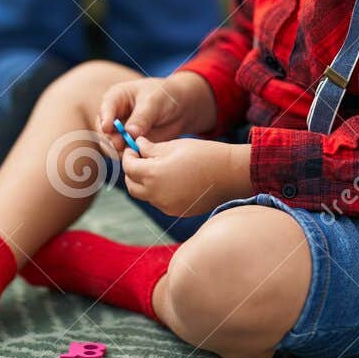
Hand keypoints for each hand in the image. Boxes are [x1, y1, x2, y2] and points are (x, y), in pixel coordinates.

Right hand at [97, 72, 215, 153]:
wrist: (181, 108)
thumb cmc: (165, 96)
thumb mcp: (154, 102)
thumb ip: (142, 117)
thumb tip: (130, 133)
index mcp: (115, 98)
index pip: (105, 109)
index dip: (105, 119)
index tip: (107, 128)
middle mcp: (113, 116)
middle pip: (104, 131)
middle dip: (111, 139)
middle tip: (121, 145)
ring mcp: (120, 132)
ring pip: (112, 145)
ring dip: (120, 151)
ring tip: (134, 151)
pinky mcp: (129, 145)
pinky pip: (124, 154)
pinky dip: (130, 157)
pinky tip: (140, 156)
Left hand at [120, 137, 250, 218]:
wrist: (230, 174)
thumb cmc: (203, 154)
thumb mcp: (174, 146)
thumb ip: (150, 148)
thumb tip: (137, 146)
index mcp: (153, 175)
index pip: (129, 167)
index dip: (128, 155)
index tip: (134, 148)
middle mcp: (156, 194)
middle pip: (132, 185)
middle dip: (132, 172)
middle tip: (141, 159)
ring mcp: (167, 206)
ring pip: (145, 195)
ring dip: (145, 183)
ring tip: (159, 168)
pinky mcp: (177, 211)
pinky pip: (160, 202)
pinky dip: (159, 192)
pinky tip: (172, 180)